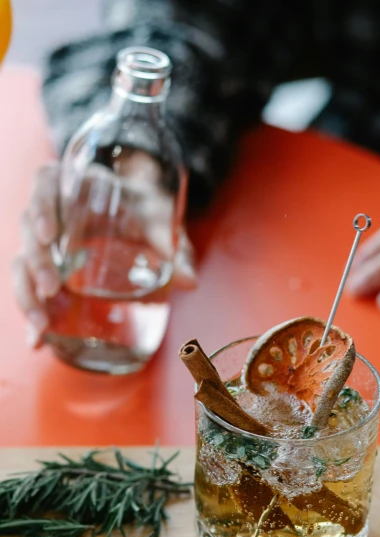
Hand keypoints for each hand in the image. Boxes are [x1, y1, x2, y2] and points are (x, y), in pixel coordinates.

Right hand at [12, 156, 195, 347]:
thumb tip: (189, 282)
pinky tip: (36, 341)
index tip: (49, 234)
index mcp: (79, 187)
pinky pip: (32, 287)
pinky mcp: (53, 268)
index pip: (45, 184)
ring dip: (27, 293)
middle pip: (29, 231)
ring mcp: (51, 242)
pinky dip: (33, 314)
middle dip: (36, 263)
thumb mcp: (162, 221)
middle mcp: (57, 212)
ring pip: (23, 262)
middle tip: (53, 288)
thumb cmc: (148, 208)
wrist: (143, 211)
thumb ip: (175, 249)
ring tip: (41, 325)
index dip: (41, 207)